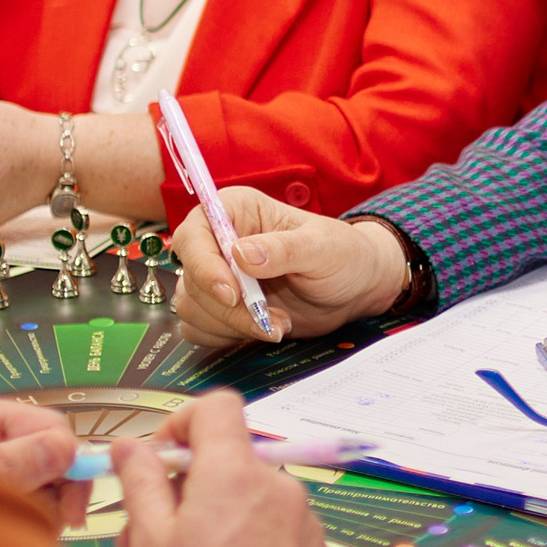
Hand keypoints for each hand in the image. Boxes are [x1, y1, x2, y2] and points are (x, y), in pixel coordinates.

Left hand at [0, 385, 90, 530]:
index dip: (65, 461)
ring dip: (37, 509)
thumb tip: (61, 451)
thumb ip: (9, 466)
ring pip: (40, 480)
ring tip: (6, 530)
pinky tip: (3, 532)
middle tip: (54, 523)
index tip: (72, 504)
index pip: (44, 423)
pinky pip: (23, 499)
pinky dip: (22, 519)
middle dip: (53, 489)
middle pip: (47, 451)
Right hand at [115, 391, 339, 546]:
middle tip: (156, 537)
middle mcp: (279, 487)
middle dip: (191, 489)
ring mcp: (305, 522)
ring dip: (219, 523)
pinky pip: (277, 534)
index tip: (162, 458)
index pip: (217, 407)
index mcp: (235, 474)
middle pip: (230, 463)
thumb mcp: (152, 544)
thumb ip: (141, 484)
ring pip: (252, 503)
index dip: (183, 422)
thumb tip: (132, 448)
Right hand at [170, 191, 406, 346]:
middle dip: (229, 307)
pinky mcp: (221, 307)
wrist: (355, 289)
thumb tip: (240, 254)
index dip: (204, 267)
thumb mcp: (322, 247)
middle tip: (271, 318)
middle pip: (191, 278)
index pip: (193, 236)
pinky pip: (199, 328)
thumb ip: (283, 249)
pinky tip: (265, 329)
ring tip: (278, 323)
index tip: (232, 293)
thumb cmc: (343, 255)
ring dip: (232, 324)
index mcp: (235, 210)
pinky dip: (229, 336)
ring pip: (191, 306)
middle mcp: (218, 241)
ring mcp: (217, 276)